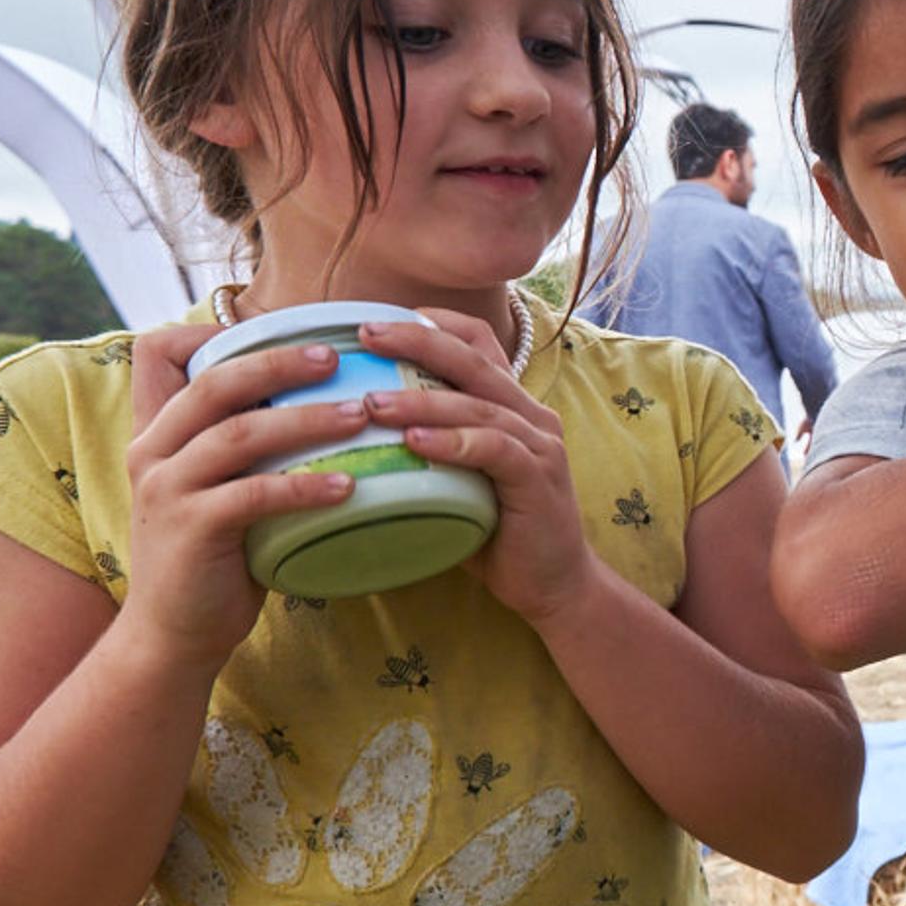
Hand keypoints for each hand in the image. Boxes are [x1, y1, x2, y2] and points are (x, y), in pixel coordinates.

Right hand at [114, 320, 379, 671]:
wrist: (172, 634)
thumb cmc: (213, 557)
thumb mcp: (218, 487)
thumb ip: (243, 447)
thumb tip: (318, 403)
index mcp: (157, 432)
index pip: (159, 353)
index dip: (210, 331)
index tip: (274, 329)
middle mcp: (152, 450)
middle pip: (216, 381)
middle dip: (279, 361)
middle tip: (337, 356)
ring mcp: (167, 488)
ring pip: (239, 433)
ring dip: (306, 420)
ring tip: (362, 415)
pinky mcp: (189, 529)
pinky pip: (253, 495)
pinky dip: (304, 487)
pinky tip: (349, 487)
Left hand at [359, 305, 600, 625]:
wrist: (553, 585)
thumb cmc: (496, 532)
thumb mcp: (457, 478)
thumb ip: (427, 446)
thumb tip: (352, 430)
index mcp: (512, 404)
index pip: (477, 342)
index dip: (432, 323)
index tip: (378, 320)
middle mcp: (530, 414)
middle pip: (472, 359)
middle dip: (416, 340)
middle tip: (365, 335)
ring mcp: (539, 444)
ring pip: (476, 404)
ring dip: (420, 401)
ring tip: (371, 402)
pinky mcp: (539, 478)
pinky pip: (493, 449)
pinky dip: (453, 443)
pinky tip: (414, 443)